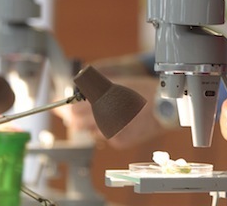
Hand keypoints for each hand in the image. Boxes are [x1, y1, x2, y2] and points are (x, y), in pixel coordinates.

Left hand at [53, 58, 167, 148]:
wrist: (167, 108)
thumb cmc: (144, 92)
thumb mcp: (118, 83)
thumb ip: (96, 89)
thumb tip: (77, 94)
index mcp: (104, 101)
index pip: (74, 109)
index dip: (65, 108)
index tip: (59, 107)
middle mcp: (107, 118)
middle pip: (78, 123)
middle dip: (75, 118)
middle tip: (75, 111)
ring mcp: (113, 132)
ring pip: (91, 131)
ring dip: (92, 123)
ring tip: (108, 113)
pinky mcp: (119, 142)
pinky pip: (105, 137)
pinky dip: (107, 130)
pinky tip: (119, 121)